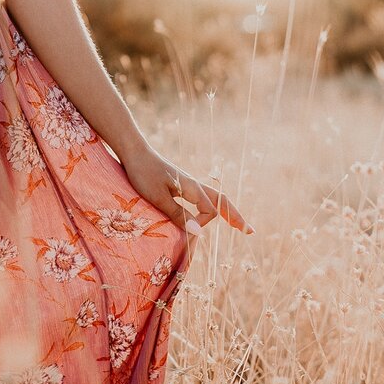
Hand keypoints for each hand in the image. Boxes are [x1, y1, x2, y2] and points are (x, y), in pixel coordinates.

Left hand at [119, 142, 251, 234]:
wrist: (133, 151)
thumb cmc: (142, 173)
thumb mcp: (158, 197)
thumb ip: (178, 214)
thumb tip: (199, 233)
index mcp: (192, 188)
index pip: (210, 211)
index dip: (201, 224)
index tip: (184, 230)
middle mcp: (194, 185)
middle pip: (222, 201)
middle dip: (235, 217)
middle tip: (250, 231)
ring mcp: (188, 184)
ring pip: (215, 198)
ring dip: (227, 211)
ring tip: (237, 223)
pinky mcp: (180, 184)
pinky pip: (203, 197)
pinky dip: (213, 206)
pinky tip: (209, 212)